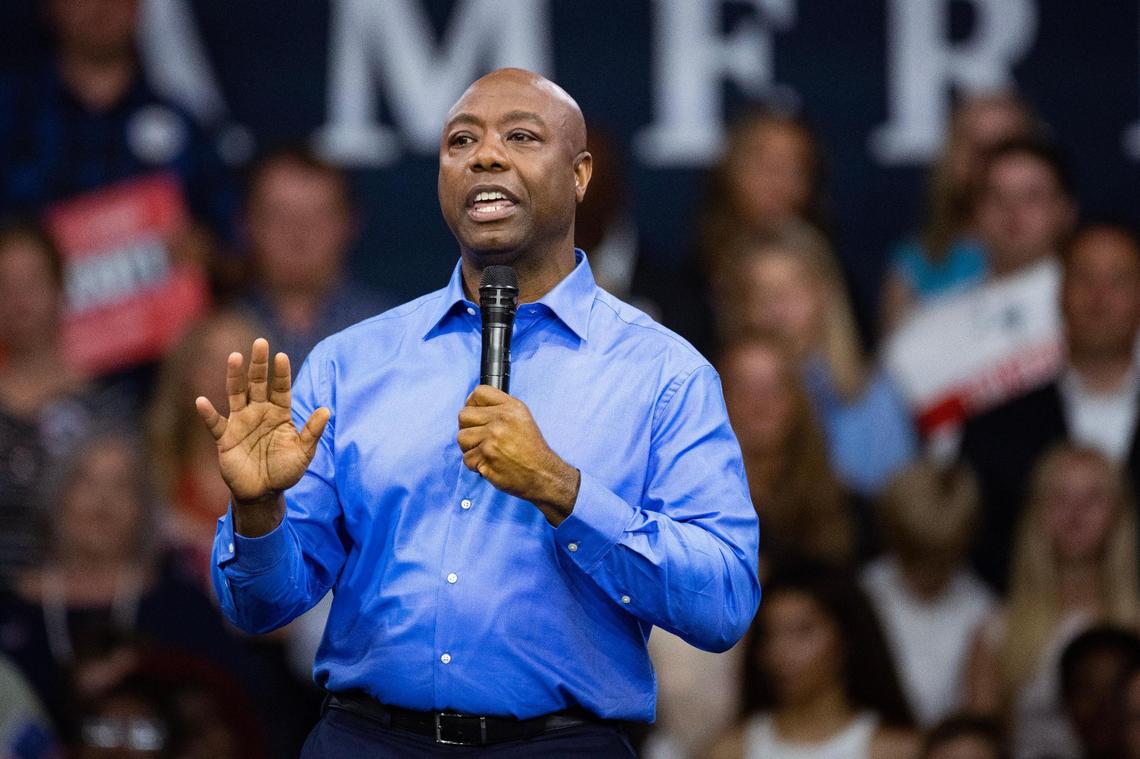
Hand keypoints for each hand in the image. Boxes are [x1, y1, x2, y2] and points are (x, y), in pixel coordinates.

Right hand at [195, 338, 329, 534]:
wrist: (263, 493)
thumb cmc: (285, 470)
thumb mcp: (303, 453)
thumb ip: (312, 432)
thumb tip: (326, 410)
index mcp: (280, 413)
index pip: (281, 388)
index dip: (281, 373)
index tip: (281, 356)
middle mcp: (259, 412)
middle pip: (258, 383)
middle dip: (259, 364)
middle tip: (260, 342)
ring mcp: (241, 422)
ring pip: (236, 394)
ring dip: (234, 377)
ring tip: (234, 357)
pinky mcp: (225, 438)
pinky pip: (215, 423)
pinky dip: (208, 414)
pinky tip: (202, 402)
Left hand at [457, 385, 579, 525]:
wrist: (542, 474)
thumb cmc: (531, 449)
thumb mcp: (522, 419)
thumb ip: (500, 409)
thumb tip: (473, 406)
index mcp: (512, 407)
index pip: (479, 393)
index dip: (472, 403)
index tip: (475, 415)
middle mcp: (502, 419)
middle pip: (464, 415)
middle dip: (467, 428)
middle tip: (479, 438)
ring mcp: (493, 438)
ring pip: (461, 437)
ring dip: (469, 448)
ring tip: (484, 452)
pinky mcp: (486, 457)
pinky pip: (466, 459)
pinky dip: (475, 465)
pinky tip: (489, 464)